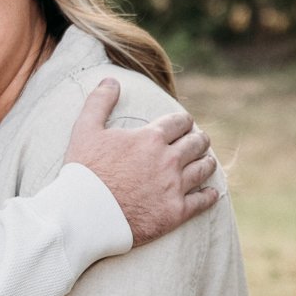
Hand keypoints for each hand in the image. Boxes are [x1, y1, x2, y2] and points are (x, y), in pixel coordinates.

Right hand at [64, 78, 218, 245]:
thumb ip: (99, 102)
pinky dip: (209, 195)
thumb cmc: (84, 171)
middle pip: (196, 143)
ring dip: (207, 163)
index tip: (184, 124)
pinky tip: (211, 193)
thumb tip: (111, 80)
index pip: (178, 122)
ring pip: (203, 169)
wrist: (85, 214)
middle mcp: (168, 160)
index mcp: (150, 138)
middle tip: (199, 141)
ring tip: (207, 162)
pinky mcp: (175, 212)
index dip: (183, 121)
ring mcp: (174, 187)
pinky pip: (202, 202)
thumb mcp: (85, 130)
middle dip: (199, 139)